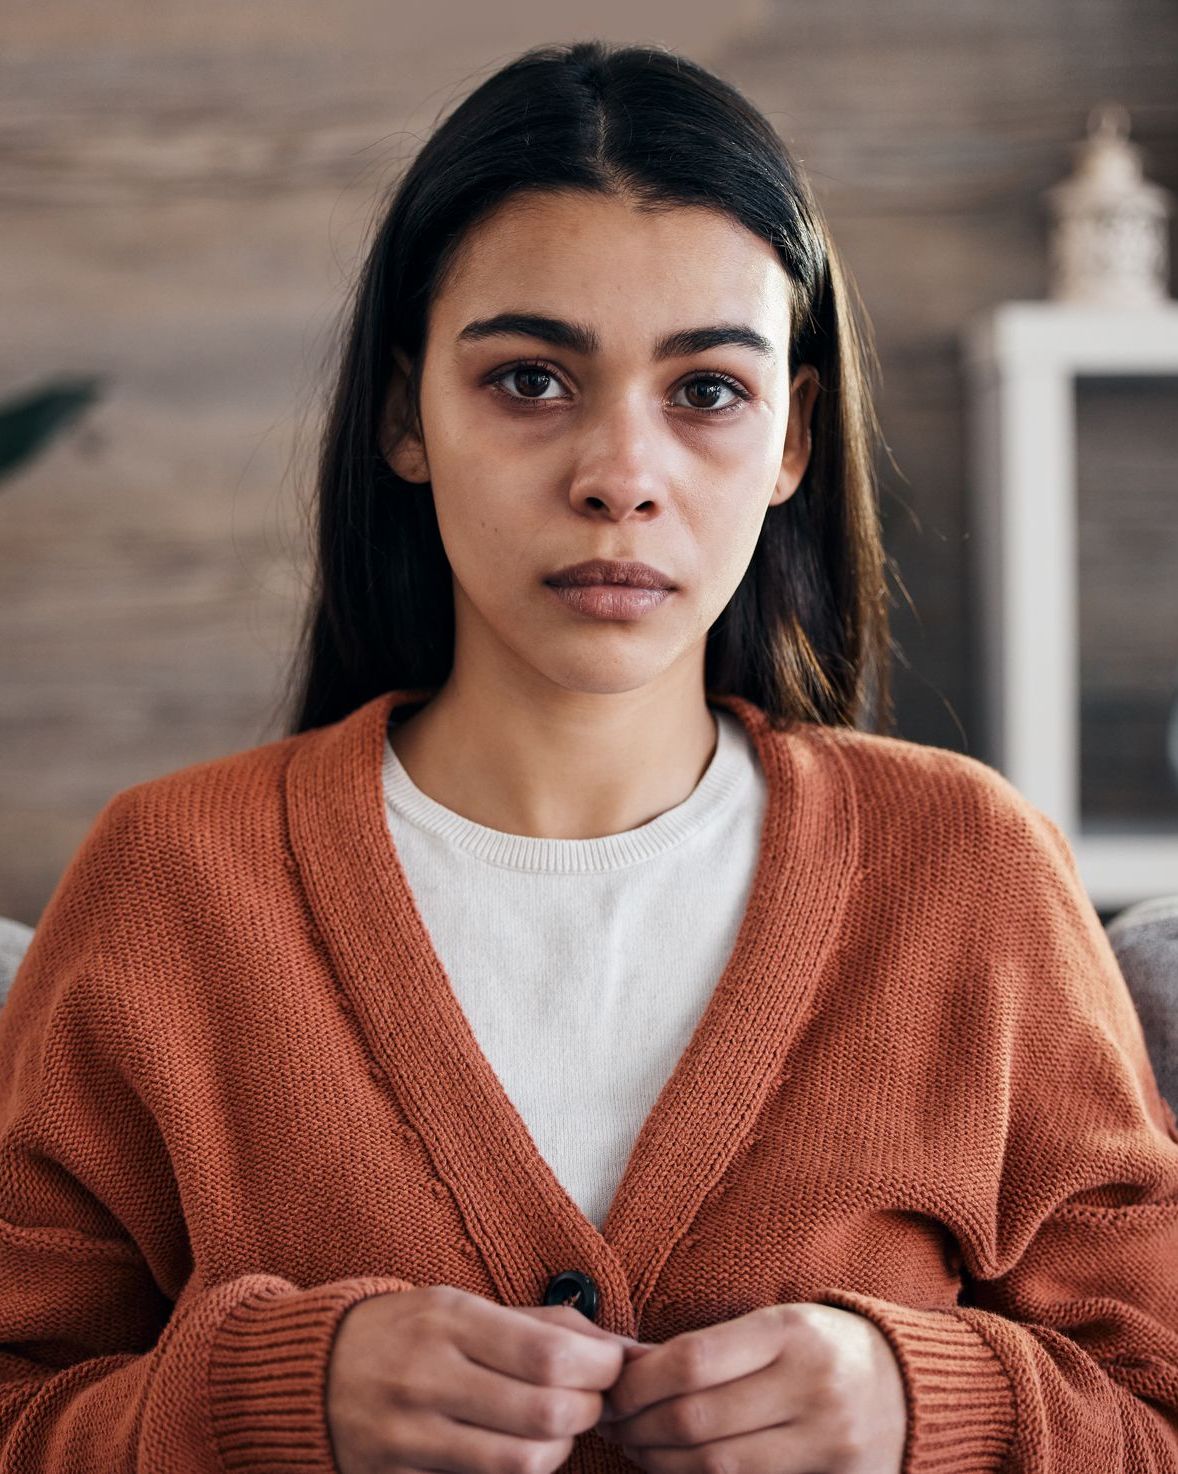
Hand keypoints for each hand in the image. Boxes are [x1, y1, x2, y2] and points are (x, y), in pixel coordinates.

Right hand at [326, 1284, 638, 1473]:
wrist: (311, 1371)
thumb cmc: (405, 1331)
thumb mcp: (463, 1306)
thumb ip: (542, 1324)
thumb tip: (623, 1347)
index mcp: (449, 1318)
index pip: (550, 1353)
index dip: (600, 1367)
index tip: (611, 1365)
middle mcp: (429, 1374)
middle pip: (545, 1411)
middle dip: (588, 1410)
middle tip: (589, 1399)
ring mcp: (411, 1432)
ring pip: (522, 1461)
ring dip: (559, 1448)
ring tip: (554, 1427)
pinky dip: (516, 1471)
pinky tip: (515, 1447)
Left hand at [594, 1302, 907, 1473]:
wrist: (912, 1385)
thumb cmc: (825, 1345)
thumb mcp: (777, 1323)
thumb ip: (711, 1346)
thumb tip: (630, 1367)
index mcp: (790, 1331)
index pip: (691, 1361)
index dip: (638, 1382)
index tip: (611, 1387)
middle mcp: (811, 1385)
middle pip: (697, 1420)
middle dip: (639, 1426)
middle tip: (612, 1422)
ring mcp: (827, 1440)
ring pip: (717, 1466)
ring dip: (661, 1462)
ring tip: (636, 1446)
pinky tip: (677, 1469)